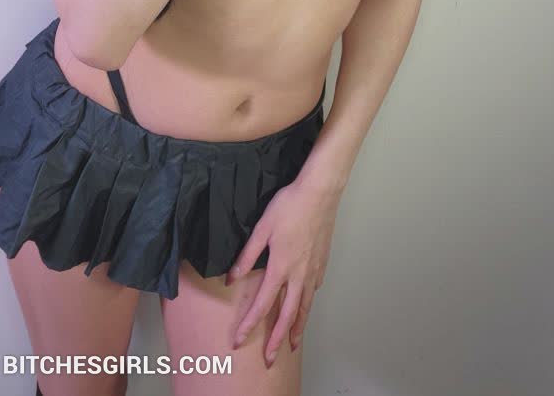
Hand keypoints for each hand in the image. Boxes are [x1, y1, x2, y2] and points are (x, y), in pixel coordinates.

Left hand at [226, 178, 340, 364]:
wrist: (319, 193)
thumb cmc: (289, 206)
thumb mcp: (261, 228)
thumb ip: (247, 255)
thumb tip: (231, 278)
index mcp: (280, 267)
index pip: (262, 304)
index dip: (249, 325)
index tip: (239, 340)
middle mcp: (299, 275)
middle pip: (288, 315)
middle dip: (276, 340)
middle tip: (269, 360)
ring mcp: (313, 270)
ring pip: (305, 307)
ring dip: (297, 328)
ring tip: (293, 345)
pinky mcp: (322, 262)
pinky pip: (313, 290)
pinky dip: (308, 304)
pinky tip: (305, 304)